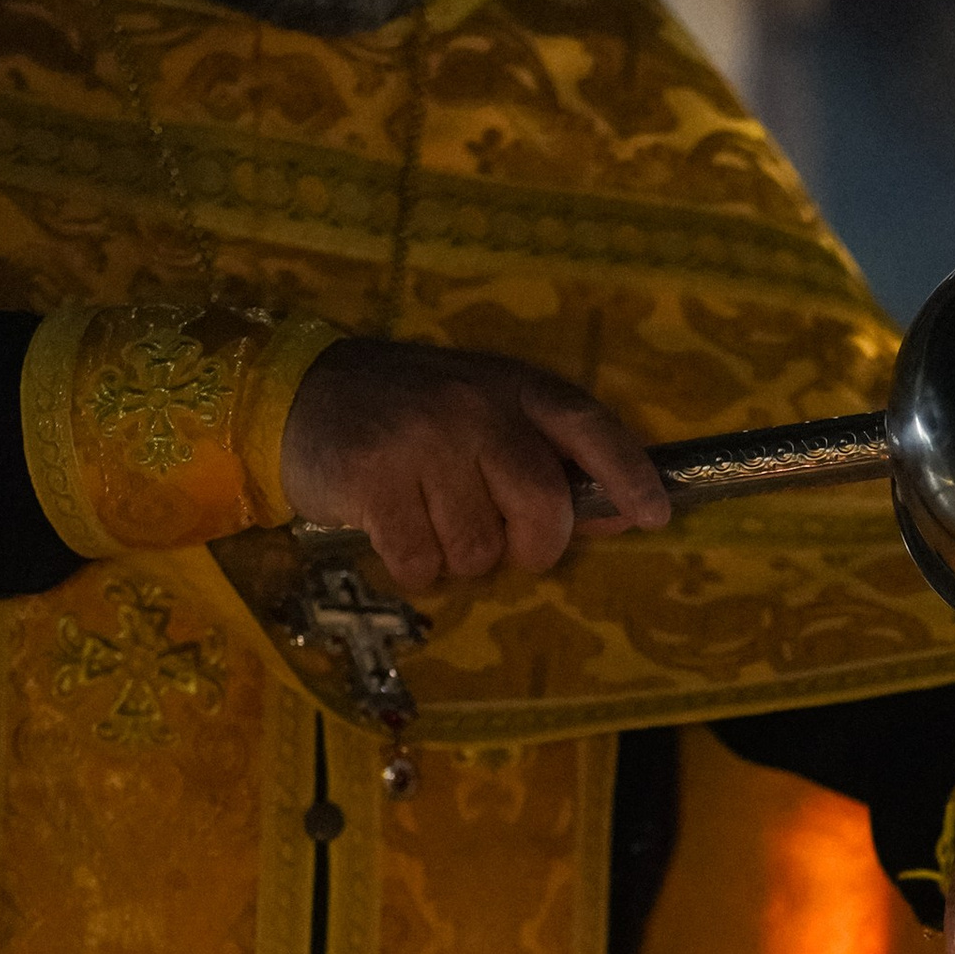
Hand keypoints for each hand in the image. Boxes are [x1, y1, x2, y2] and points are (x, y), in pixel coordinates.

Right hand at [278, 336, 668, 593]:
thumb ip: (547, 462)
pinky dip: (413, 566)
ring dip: (457, 556)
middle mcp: (475, 408)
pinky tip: (392, 529)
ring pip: (478, 549)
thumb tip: (619, 516)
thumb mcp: (484, 417)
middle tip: (500, 542)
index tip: (654, 517)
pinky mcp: (375, 479)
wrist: (300, 393)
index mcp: (514, 388)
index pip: (588, 427)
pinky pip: (422, 563)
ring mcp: (424, 440)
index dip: (628, 475)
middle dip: (530, 546)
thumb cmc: (409, 415)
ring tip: (428, 517)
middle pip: (542, 508)